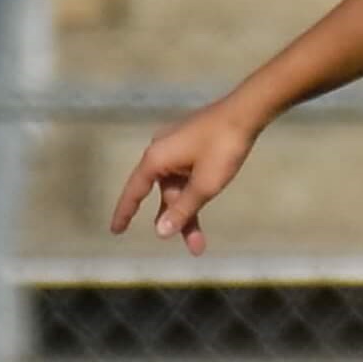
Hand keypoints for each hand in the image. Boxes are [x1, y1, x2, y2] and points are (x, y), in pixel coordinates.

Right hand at [108, 104, 258, 255]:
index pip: (134, 192)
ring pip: (179, 187)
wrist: (247, 112)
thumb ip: (182, 210)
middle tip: (197, 248)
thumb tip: (160, 232)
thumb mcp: (204, 185)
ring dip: (191, 210)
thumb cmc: (223, 147)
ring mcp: (176, 146)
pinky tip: (206, 201)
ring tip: (204, 240)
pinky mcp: (192, 143)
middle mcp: (160, 152)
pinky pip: (187, 175)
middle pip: (165, 195)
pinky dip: (195, 192)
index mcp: (155, 159)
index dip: (125, 213)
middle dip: (179, 222)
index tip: (116, 231)